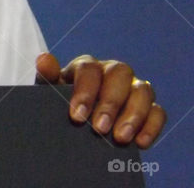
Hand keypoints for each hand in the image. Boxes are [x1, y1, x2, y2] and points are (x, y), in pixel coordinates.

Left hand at [36, 52, 165, 147]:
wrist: (78, 122)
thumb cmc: (64, 102)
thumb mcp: (52, 92)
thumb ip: (47, 77)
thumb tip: (43, 59)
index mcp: (88, 66)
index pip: (89, 68)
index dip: (85, 91)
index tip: (77, 116)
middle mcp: (113, 71)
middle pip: (120, 74)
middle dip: (110, 103)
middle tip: (99, 128)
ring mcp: (133, 87)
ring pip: (142, 90)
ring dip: (133, 115)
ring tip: (119, 138)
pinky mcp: (149, 107)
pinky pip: (158, 111)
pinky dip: (151, 126)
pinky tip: (140, 143)